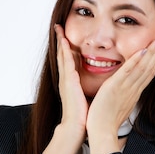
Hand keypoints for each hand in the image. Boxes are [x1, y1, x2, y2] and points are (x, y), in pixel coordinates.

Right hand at [54, 24, 87, 142]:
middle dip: (60, 40)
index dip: (67, 48)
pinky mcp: (69, 82)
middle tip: (58, 26)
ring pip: (62, 56)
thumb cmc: (83, 116)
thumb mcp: (85, 98)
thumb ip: (87, 89)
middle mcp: (66, 79)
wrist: (76, 127)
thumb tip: (96, 84)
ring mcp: (66, 80)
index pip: (69, 61)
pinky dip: (64, 51)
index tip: (66, 36)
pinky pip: (66, 63)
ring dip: (60, 41)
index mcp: (71, 82)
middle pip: (62, 55)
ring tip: (58, 28)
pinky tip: (64, 41)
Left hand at [86, 35, 154, 153]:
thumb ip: (124, 96)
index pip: (148, 75)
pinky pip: (127, 72)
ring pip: (142, 69)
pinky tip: (142, 51)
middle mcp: (133, 90)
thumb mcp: (120, 106)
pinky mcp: (114, 88)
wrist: (103, 131)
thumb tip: (126, 91)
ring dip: (151, 53)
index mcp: (134, 94)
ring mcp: (125, 89)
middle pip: (149, 69)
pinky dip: (135, 61)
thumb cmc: (107, 121)